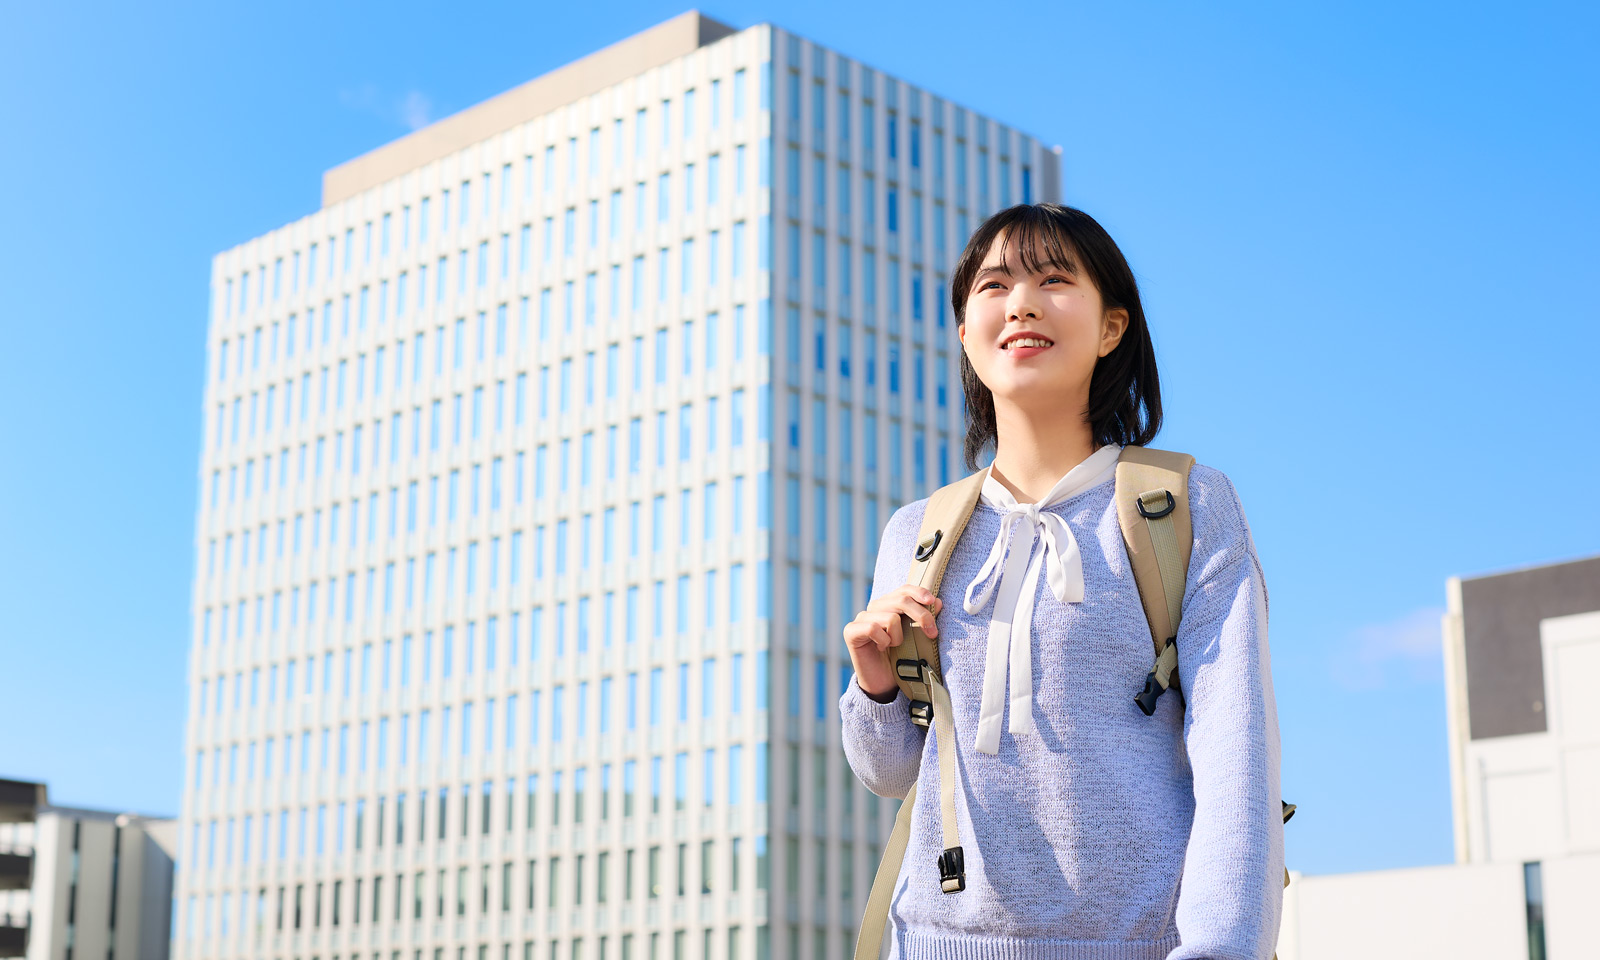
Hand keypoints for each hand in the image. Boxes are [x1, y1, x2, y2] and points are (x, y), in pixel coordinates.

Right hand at [843, 585, 942, 702]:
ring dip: (898, 637)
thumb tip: (938, 602)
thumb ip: (924, 619)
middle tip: (932, 633)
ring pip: (891, 617)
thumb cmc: (901, 659)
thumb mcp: (917, 637)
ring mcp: (861, 618)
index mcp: (889, 605)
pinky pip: (873, 628)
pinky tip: (882, 648)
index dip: (919, 592)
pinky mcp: (851, 631)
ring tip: (894, 647)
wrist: (884, 683)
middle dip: (921, 615)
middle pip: (901, 600)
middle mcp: (874, 607)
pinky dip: (883, 641)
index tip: (934, 602)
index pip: (904, 589)